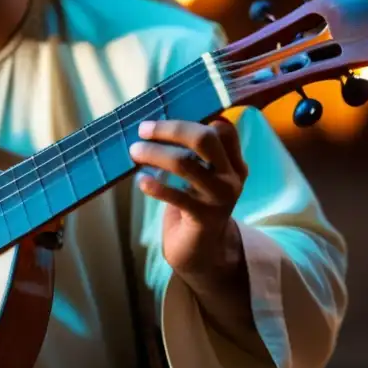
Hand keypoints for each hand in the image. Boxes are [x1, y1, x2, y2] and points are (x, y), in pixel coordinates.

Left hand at [128, 117, 248, 281]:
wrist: (203, 249)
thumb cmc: (194, 203)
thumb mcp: (199, 174)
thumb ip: (190, 152)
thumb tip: (154, 125)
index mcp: (233, 161)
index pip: (223, 129)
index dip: (193, 118)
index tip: (163, 118)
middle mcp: (232, 176)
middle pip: (206, 139)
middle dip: (171, 130)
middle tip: (143, 130)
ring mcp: (221, 197)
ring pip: (185, 164)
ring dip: (154, 154)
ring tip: (134, 152)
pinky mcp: (204, 217)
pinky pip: (176, 195)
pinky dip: (154, 186)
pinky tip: (141, 181)